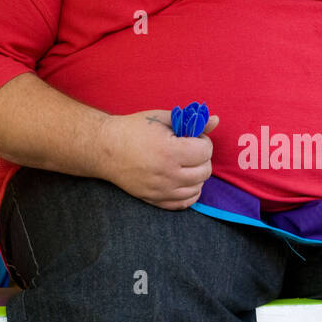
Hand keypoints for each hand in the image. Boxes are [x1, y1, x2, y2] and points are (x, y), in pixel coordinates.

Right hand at [97, 109, 218, 207]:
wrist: (105, 149)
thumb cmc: (133, 130)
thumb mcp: (162, 119)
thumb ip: (191, 121)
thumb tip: (217, 120)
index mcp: (169, 151)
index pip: (205, 151)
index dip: (203, 141)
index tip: (194, 137)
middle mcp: (167, 174)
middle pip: (205, 171)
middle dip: (202, 158)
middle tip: (190, 150)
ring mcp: (161, 190)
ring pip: (198, 188)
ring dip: (197, 175)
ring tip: (185, 164)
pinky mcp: (154, 200)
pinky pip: (184, 203)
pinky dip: (190, 192)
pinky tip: (183, 180)